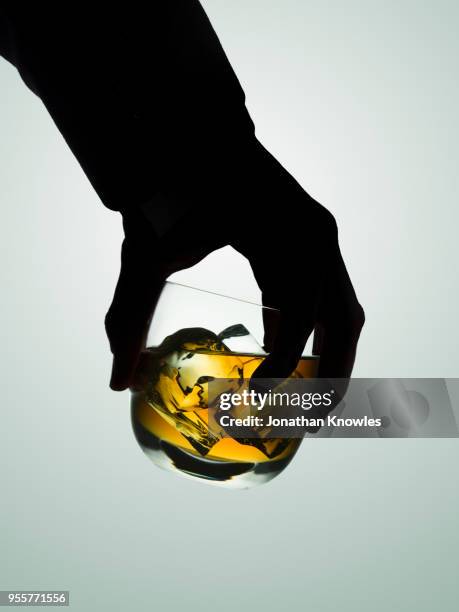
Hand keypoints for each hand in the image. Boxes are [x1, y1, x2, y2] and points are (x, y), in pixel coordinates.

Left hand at [104, 137, 364, 390]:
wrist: (183, 129)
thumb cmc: (170, 182)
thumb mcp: (146, 252)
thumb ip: (129, 313)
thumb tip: (116, 380)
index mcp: (288, 233)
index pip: (304, 311)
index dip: (289, 361)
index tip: (263, 397)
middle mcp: (315, 236)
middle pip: (342, 319)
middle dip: (332, 373)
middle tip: (312, 421)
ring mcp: (316, 236)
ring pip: (341, 309)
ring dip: (331, 356)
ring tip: (309, 401)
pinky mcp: (305, 239)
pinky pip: (319, 293)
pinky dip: (307, 329)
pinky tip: (279, 353)